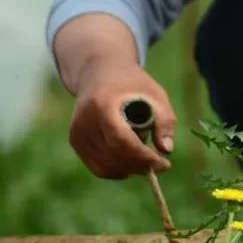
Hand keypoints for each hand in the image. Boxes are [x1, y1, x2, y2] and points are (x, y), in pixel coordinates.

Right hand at [55, 14, 173, 178]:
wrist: (99, 71)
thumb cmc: (131, 83)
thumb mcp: (155, 95)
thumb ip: (164, 121)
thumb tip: (166, 149)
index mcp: (102, 105)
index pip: (121, 141)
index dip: (144, 157)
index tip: (165, 163)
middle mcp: (84, 121)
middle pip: (114, 156)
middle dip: (141, 165)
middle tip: (161, 164)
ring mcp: (77, 132)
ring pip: (106, 166)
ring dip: (131, 168)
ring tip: (148, 159)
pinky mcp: (76, 141)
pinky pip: (98, 167)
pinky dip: (118, 170)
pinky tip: (132, 163)